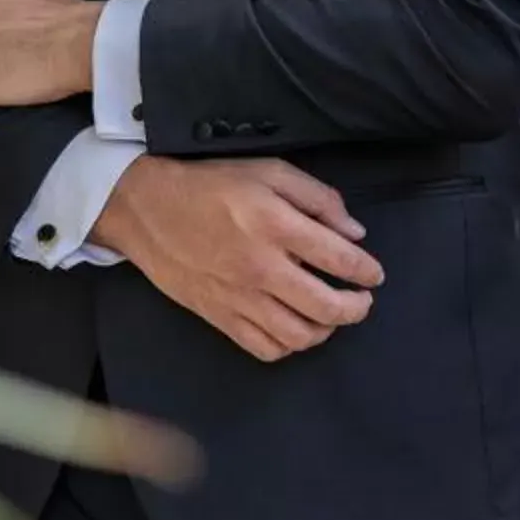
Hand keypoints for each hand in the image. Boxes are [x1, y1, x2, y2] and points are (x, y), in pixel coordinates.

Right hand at [94, 155, 382, 362]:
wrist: (145, 208)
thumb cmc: (210, 185)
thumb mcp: (267, 171)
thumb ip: (317, 197)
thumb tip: (354, 233)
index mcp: (275, 224)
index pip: (339, 258)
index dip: (366, 270)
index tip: (373, 273)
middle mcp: (262, 267)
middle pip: (327, 306)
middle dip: (356, 307)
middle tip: (362, 300)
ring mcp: (240, 297)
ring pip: (299, 335)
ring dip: (326, 330)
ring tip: (330, 316)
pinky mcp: (220, 316)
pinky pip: (265, 348)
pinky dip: (289, 346)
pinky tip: (294, 328)